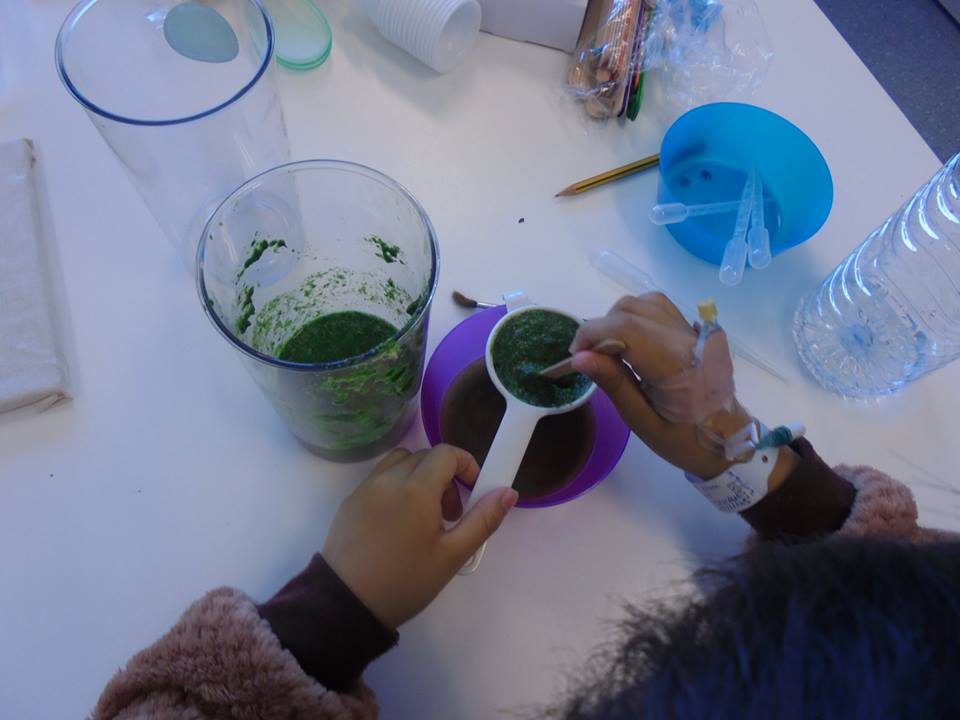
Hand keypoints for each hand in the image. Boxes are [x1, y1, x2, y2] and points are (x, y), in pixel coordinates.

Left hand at [322, 445, 518, 628]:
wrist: (346, 603)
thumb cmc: (405, 581)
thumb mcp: (452, 555)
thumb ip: (483, 520)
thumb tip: (508, 492)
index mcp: (416, 488)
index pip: (446, 453)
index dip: (466, 465)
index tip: (473, 491)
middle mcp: (389, 478)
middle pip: (425, 457)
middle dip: (445, 477)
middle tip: (450, 515)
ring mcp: (365, 488)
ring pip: (400, 462)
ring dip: (419, 477)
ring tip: (423, 516)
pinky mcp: (350, 501)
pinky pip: (380, 478)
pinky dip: (397, 487)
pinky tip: (398, 523)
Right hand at [570, 293, 748, 478]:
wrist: (728, 440)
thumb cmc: (684, 440)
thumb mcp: (642, 421)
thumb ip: (613, 383)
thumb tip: (580, 357)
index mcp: (674, 363)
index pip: (624, 327)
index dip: (592, 333)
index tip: (576, 356)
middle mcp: (684, 338)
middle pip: (630, 310)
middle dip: (600, 328)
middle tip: (590, 358)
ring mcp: (691, 331)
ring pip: (644, 303)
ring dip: (617, 319)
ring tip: (609, 350)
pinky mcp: (693, 331)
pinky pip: (659, 309)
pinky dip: (636, 317)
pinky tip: (630, 341)